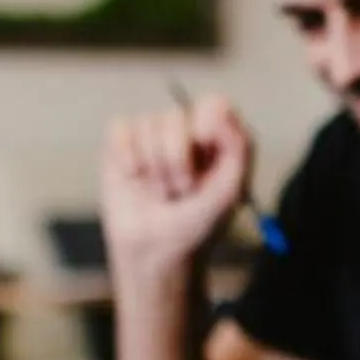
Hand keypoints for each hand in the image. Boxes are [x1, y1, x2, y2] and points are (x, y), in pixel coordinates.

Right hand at [99, 94, 251, 278]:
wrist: (156, 254)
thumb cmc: (198, 225)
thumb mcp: (229, 191)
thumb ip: (237, 147)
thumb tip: (221, 106)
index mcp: (216, 139)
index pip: (213, 104)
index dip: (206, 119)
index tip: (204, 142)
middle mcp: (185, 132)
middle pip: (176, 115)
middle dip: (177, 159)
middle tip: (182, 190)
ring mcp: (152, 137)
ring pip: (149, 124)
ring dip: (154, 166)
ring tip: (161, 191)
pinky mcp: (122, 145)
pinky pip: (121, 129)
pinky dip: (128, 156)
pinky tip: (134, 178)